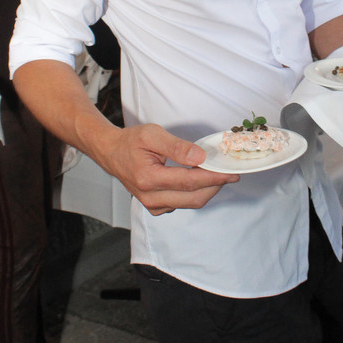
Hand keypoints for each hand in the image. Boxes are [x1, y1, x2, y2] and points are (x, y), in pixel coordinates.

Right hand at [98, 122, 238, 215]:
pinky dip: (195, 193)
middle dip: (215, 186)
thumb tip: (200, 157)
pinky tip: (199, 179)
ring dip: (207, 190)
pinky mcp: (156, 207)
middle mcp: (150, 197)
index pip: (189, 182)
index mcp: (149, 178)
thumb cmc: (130, 142)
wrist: (111, 153)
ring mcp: (153, 205)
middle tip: (229, 173)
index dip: (213, 178)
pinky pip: (182, 204)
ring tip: (215, 173)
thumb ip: (177, 147)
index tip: (230, 173)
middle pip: (194, 198)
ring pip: (190, 203)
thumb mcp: (152, 134)